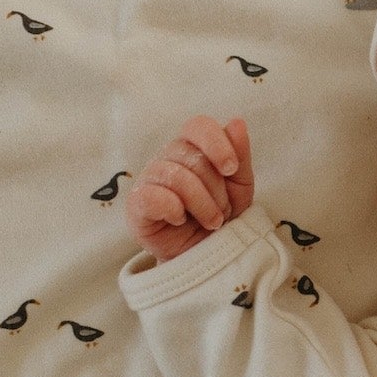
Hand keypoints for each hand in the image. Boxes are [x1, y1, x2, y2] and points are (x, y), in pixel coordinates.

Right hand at [125, 115, 254, 262]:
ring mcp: (149, 179)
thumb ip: (239, 156)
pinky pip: (152, 196)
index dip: (216, 143)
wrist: (205, 254)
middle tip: (221, 211)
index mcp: (192, 148)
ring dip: (202, 205)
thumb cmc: (221, 216)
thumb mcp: (240, 188)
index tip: (230, 169)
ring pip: (176, 177)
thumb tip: (237, 122)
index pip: (198, 126)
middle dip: (216, 189)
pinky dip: (173, 209)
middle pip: (193, 157)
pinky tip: (179, 219)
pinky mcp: (136, 204)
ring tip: (211, 222)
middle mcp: (167, 158)